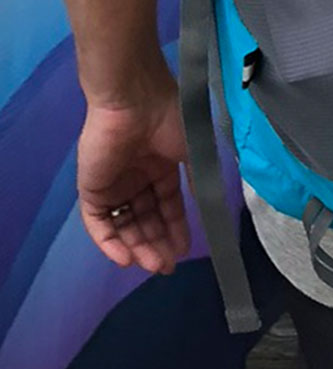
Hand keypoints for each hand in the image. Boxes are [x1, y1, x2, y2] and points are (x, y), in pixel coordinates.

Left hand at [75, 78, 191, 275]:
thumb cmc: (169, 121)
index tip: (185, 250)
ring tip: (153, 265)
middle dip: (157, 243)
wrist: (134, 102)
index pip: (166, 207)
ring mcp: (112, 186)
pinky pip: (98, 223)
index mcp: (160, 169)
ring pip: (123, 226)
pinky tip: (126, 258)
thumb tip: (205, 204)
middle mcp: (135, 180)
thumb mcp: (191, 152)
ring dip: (136, 247)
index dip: (175, 229)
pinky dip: (110, 243)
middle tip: (167, 266)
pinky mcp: (91, 190)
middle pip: (144, 220)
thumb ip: (196, 180)